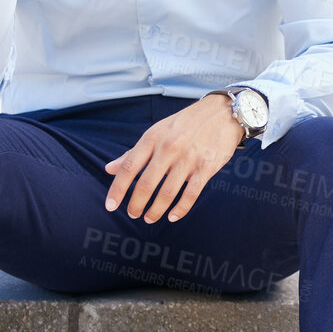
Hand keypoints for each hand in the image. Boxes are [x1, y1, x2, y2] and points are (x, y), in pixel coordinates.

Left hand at [103, 95, 245, 222]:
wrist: (222, 113)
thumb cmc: (184, 124)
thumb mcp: (156, 132)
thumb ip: (133, 152)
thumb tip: (109, 169)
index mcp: (152, 138)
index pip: (129, 167)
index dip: (118, 189)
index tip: (110, 206)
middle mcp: (168, 148)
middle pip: (146, 184)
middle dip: (136, 205)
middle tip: (133, 215)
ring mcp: (188, 158)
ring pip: (167, 193)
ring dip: (155, 210)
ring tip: (149, 218)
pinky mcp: (206, 167)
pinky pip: (190, 194)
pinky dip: (180, 209)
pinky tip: (172, 217)